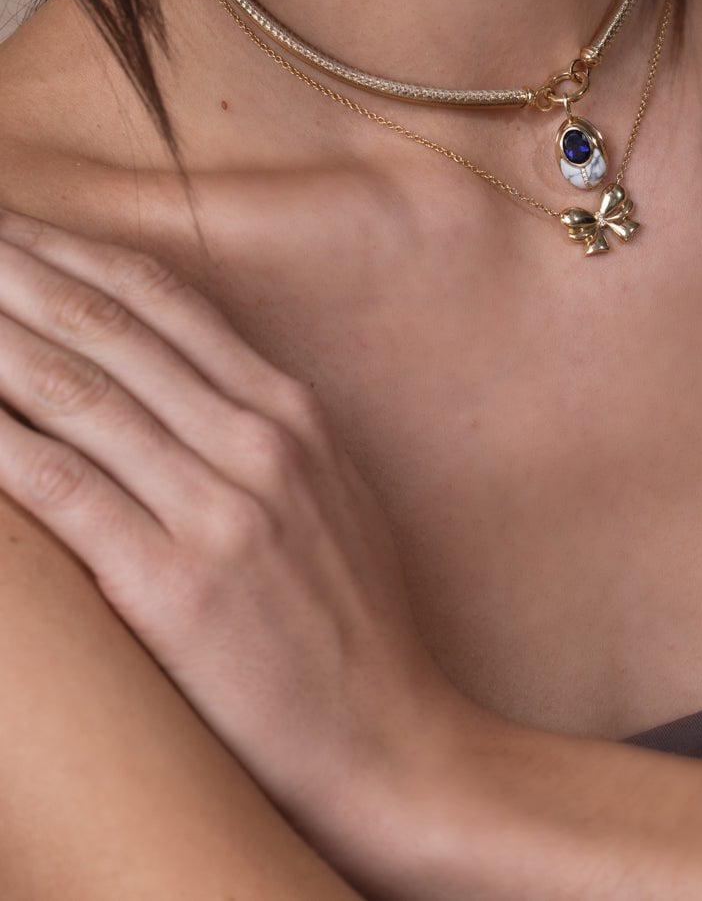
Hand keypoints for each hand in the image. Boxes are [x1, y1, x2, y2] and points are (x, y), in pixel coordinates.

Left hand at [0, 205, 479, 866]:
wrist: (394, 740)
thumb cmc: (354, 621)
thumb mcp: (328, 494)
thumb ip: (257, 427)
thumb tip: (171, 378)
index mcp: (291, 411)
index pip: (162, 302)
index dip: (78, 253)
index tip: (20, 228)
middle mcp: (258, 440)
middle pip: (111, 328)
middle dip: (21, 273)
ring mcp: (221, 509)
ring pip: (79, 393)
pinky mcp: (177, 586)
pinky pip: (66, 488)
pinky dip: (1, 440)